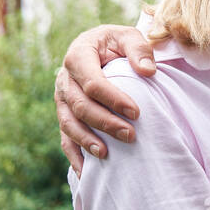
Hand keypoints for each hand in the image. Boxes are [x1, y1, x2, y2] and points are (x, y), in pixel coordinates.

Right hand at [55, 24, 156, 173]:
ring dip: (87, 141)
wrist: (99, 48)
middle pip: (80, 106)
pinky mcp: (64, 115)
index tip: (136, 112)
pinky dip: (74, 156)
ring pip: (69, 124)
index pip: (92, 82)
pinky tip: (86, 173)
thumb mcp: (128, 36)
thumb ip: (139, 49)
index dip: (113, 99)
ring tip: (106, 154)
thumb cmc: (116, 43)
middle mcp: (64, 79)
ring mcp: (61, 99)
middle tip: (131, 135)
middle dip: (104, 123)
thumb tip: (148, 72)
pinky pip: (65, 138)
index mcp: (78, 55)